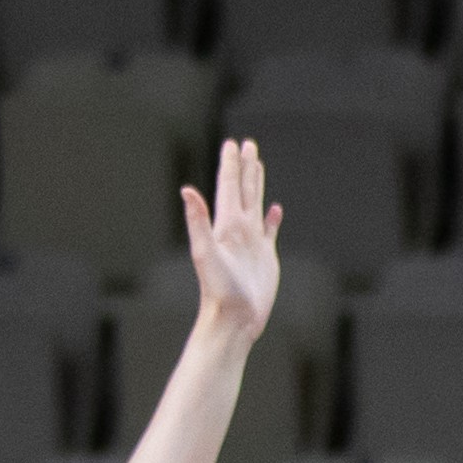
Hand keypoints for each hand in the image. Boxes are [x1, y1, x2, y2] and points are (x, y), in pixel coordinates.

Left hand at [177, 135, 282, 333]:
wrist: (234, 318)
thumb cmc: (219, 290)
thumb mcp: (205, 253)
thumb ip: (197, 220)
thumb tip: (187, 190)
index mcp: (225, 224)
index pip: (228, 187)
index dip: (230, 165)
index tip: (232, 144)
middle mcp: (238, 229)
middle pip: (242, 189)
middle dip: (244, 166)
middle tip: (246, 144)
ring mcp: (252, 242)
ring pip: (255, 204)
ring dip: (256, 184)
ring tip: (258, 165)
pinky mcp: (265, 256)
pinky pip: (269, 230)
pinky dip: (272, 217)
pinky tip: (275, 208)